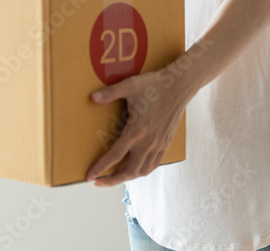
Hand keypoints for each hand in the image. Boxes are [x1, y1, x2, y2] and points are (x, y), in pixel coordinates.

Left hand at [84, 66, 190, 186]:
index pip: (115, 156)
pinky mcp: (165, 144)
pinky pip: (153, 165)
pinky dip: (142, 171)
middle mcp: (148, 142)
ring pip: (142, 171)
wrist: (179, 87)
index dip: (101, 167)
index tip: (90, 176)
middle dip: (112, 180)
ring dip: (127, 177)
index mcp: (137, 130)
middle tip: (99, 183)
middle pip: (129, 171)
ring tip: (115, 178)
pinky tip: (135, 169)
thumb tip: (92, 97)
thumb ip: (110, 92)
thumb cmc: (154, 85)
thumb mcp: (130, 85)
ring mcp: (158, 145)